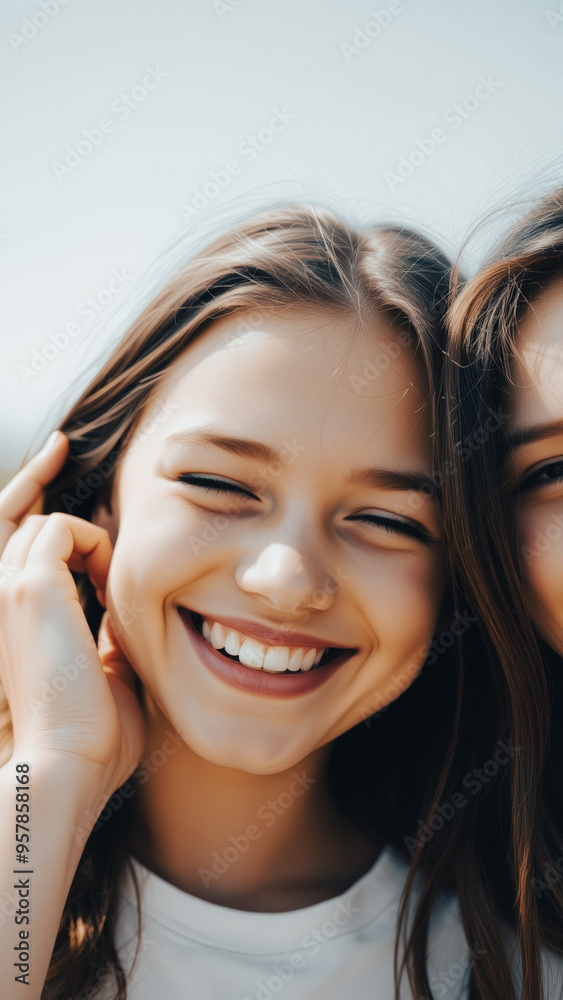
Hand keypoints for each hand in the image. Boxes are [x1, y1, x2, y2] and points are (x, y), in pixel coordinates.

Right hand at [0, 431, 144, 793]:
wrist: (69, 764)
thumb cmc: (91, 734)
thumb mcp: (103, 673)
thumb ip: (105, 635)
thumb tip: (124, 612)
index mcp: (16, 618)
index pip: (17, 548)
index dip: (32, 506)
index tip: (57, 467)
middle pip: (13, 517)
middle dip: (34, 476)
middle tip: (61, 444)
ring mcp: (6, 587)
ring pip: (41, 522)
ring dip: (88, 535)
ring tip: (116, 573)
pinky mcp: (27, 584)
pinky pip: (61, 529)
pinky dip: (95, 543)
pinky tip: (112, 581)